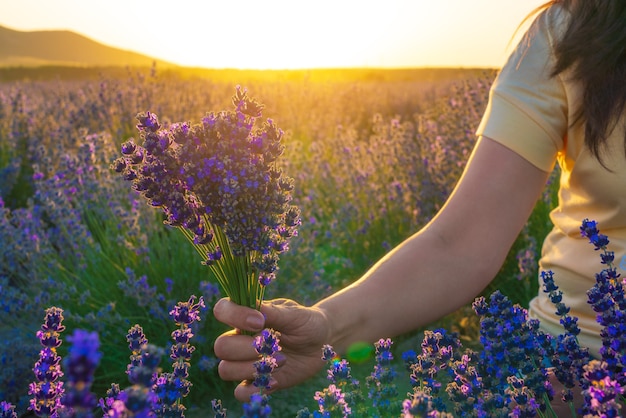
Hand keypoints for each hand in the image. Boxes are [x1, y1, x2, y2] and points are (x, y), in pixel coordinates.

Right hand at [213, 297, 329, 400]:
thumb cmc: (306, 323)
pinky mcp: (256, 381)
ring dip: (252, 368)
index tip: (260, 322)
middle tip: (275, 347)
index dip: (235, 316)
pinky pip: (240, 392)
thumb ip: (274, 313)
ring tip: (281, 361)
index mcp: (246, 316)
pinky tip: (275, 380)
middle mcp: (240, 338)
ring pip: (226, 369)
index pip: (222, 310)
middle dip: (247, 349)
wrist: (321, 343)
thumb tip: (256, 311)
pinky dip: (254, 389)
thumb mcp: (294, 314)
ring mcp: (245, 361)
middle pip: (221, 346)